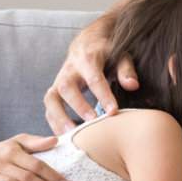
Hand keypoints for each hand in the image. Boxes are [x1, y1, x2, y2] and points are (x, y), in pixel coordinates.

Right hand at [43, 20, 139, 134]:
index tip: (113, 112)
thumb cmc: (106, 52)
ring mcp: (59, 81)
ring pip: (51, 98)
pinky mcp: (55, 91)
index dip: (103, 95)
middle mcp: (70, 70)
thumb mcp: (120, 55)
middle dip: (78, 106)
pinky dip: (54, 122)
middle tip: (92, 122)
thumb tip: (132, 86)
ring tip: (70, 135)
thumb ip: (126, 70)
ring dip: (59, 118)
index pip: (94, 78)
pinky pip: (49, 107)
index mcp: (88, 59)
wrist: (85, 43)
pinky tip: (65, 136)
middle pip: (66, 87)